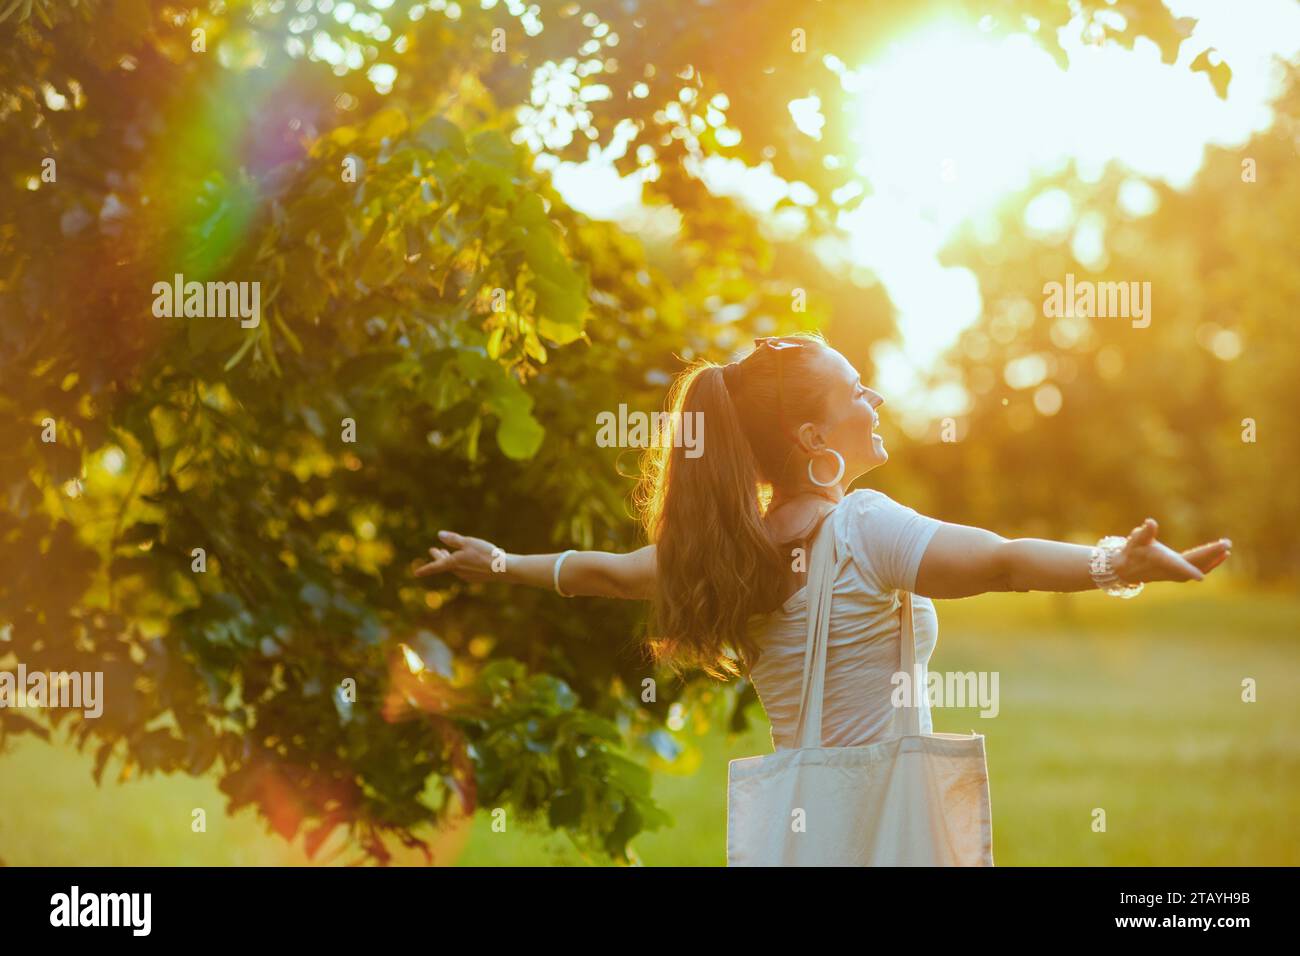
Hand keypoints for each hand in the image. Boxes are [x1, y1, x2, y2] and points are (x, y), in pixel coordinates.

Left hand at [413, 531, 503, 582]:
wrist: (503, 569)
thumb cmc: (485, 553)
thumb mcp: (468, 542)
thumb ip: (453, 539)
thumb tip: (440, 535)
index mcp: (453, 563)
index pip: (435, 566)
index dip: (425, 569)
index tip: (416, 573)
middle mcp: (458, 572)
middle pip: (444, 565)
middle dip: (438, 557)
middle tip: (432, 550)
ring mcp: (467, 576)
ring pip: (454, 567)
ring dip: (449, 559)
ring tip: (446, 553)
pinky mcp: (476, 577)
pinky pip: (464, 570)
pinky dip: (460, 563)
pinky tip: (466, 558)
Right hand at [1113, 518, 1231, 584]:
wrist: (1127, 569)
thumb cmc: (1132, 551)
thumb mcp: (1136, 539)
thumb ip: (1145, 532)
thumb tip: (1150, 522)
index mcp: (1163, 562)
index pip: (1179, 566)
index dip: (1188, 571)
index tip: (1201, 578)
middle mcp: (1173, 570)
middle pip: (1196, 562)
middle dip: (1212, 554)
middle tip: (1227, 543)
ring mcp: (1178, 573)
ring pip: (1200, 567)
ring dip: (1214, 559)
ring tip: (1227, 550)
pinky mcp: (1180, 573)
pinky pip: (1199, 568)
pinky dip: (1210, 563)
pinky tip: (1221, 557)